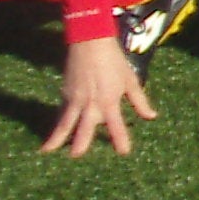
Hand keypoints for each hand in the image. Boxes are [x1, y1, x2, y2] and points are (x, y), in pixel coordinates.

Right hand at [41, 34, 155, 157]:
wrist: (90, 43)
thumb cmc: (114, 60)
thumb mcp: (130, 80)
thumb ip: (140, 101)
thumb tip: (151, 117)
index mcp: (109, 100)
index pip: (116, 125)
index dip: (120, 139)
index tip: (124, 152)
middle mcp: (91, 103)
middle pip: (84, 126)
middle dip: (79, 142)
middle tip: (75, 157)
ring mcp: (75, 99)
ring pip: (65, 122)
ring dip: (56, 137)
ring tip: (47, 151)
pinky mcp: (65, 94)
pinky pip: (61, 112)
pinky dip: (57, 123)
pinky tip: (53, 134)